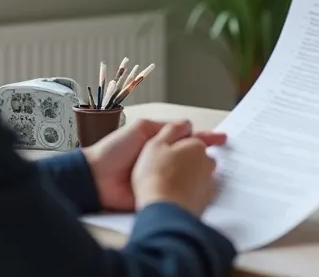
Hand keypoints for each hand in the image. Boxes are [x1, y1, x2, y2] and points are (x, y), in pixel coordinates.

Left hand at [83, 118, 225, 210]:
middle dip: (207, 156)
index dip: (205, 138)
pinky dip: (189, 189)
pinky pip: (178, 190)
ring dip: (201, 173)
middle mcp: (164, 159)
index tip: (222, 139)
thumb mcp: (141, 129)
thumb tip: (189, 127)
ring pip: (189, 174)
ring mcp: (163, 176)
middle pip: (192, 156)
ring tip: (214, 171)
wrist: (96, 178)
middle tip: (221, 156)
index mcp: (160, 142)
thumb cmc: (114, 151)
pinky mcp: (159, 192)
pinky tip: (200, 188)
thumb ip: (166, 127)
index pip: (188, 138)